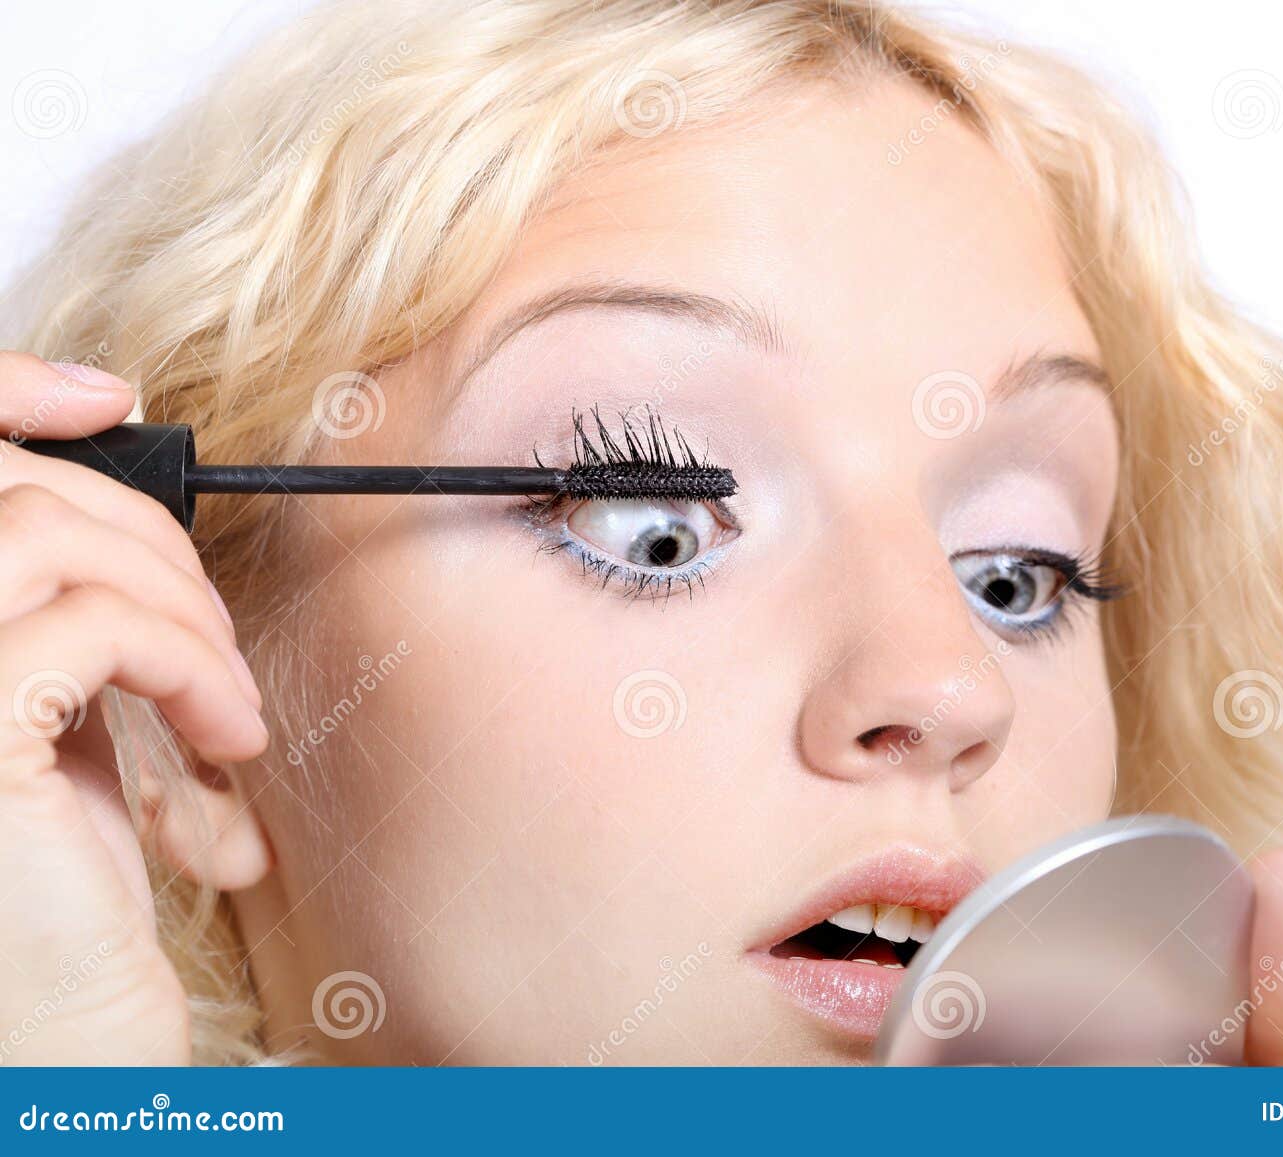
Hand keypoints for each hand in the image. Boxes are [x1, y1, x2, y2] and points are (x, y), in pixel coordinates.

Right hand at [0, 352, 267, 1064]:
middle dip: (146, 531)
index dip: (11, 392)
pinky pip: (96, 622)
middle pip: (8, 487)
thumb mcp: (64, 724)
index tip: (111, 399)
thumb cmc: (66, 892)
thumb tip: (127, 525)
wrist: (60, 1036)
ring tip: (223, 693)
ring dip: (178, 600)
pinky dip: (191, 659)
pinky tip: (224, 732)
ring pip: (50, 535)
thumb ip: (64, 622)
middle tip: (211, 625)